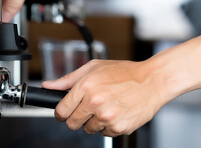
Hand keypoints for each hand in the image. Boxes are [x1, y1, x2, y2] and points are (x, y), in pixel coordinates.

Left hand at [42, 59, 170, 136]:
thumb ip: (68, 79)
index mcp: (86, 87)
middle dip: (76, 118)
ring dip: (94, 121)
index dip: (61, 112)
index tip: (65, 111)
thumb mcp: (94, 67)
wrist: (152, 81)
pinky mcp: (119, 128)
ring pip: (89, 129)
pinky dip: (108, 125)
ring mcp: (107, 117)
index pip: (61, 110)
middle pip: (72, 124)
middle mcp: (95, 103)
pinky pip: (105, 133)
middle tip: (88, 108)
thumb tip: (49, 86)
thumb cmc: (125, 72)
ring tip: (107, 106)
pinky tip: (116, 111)